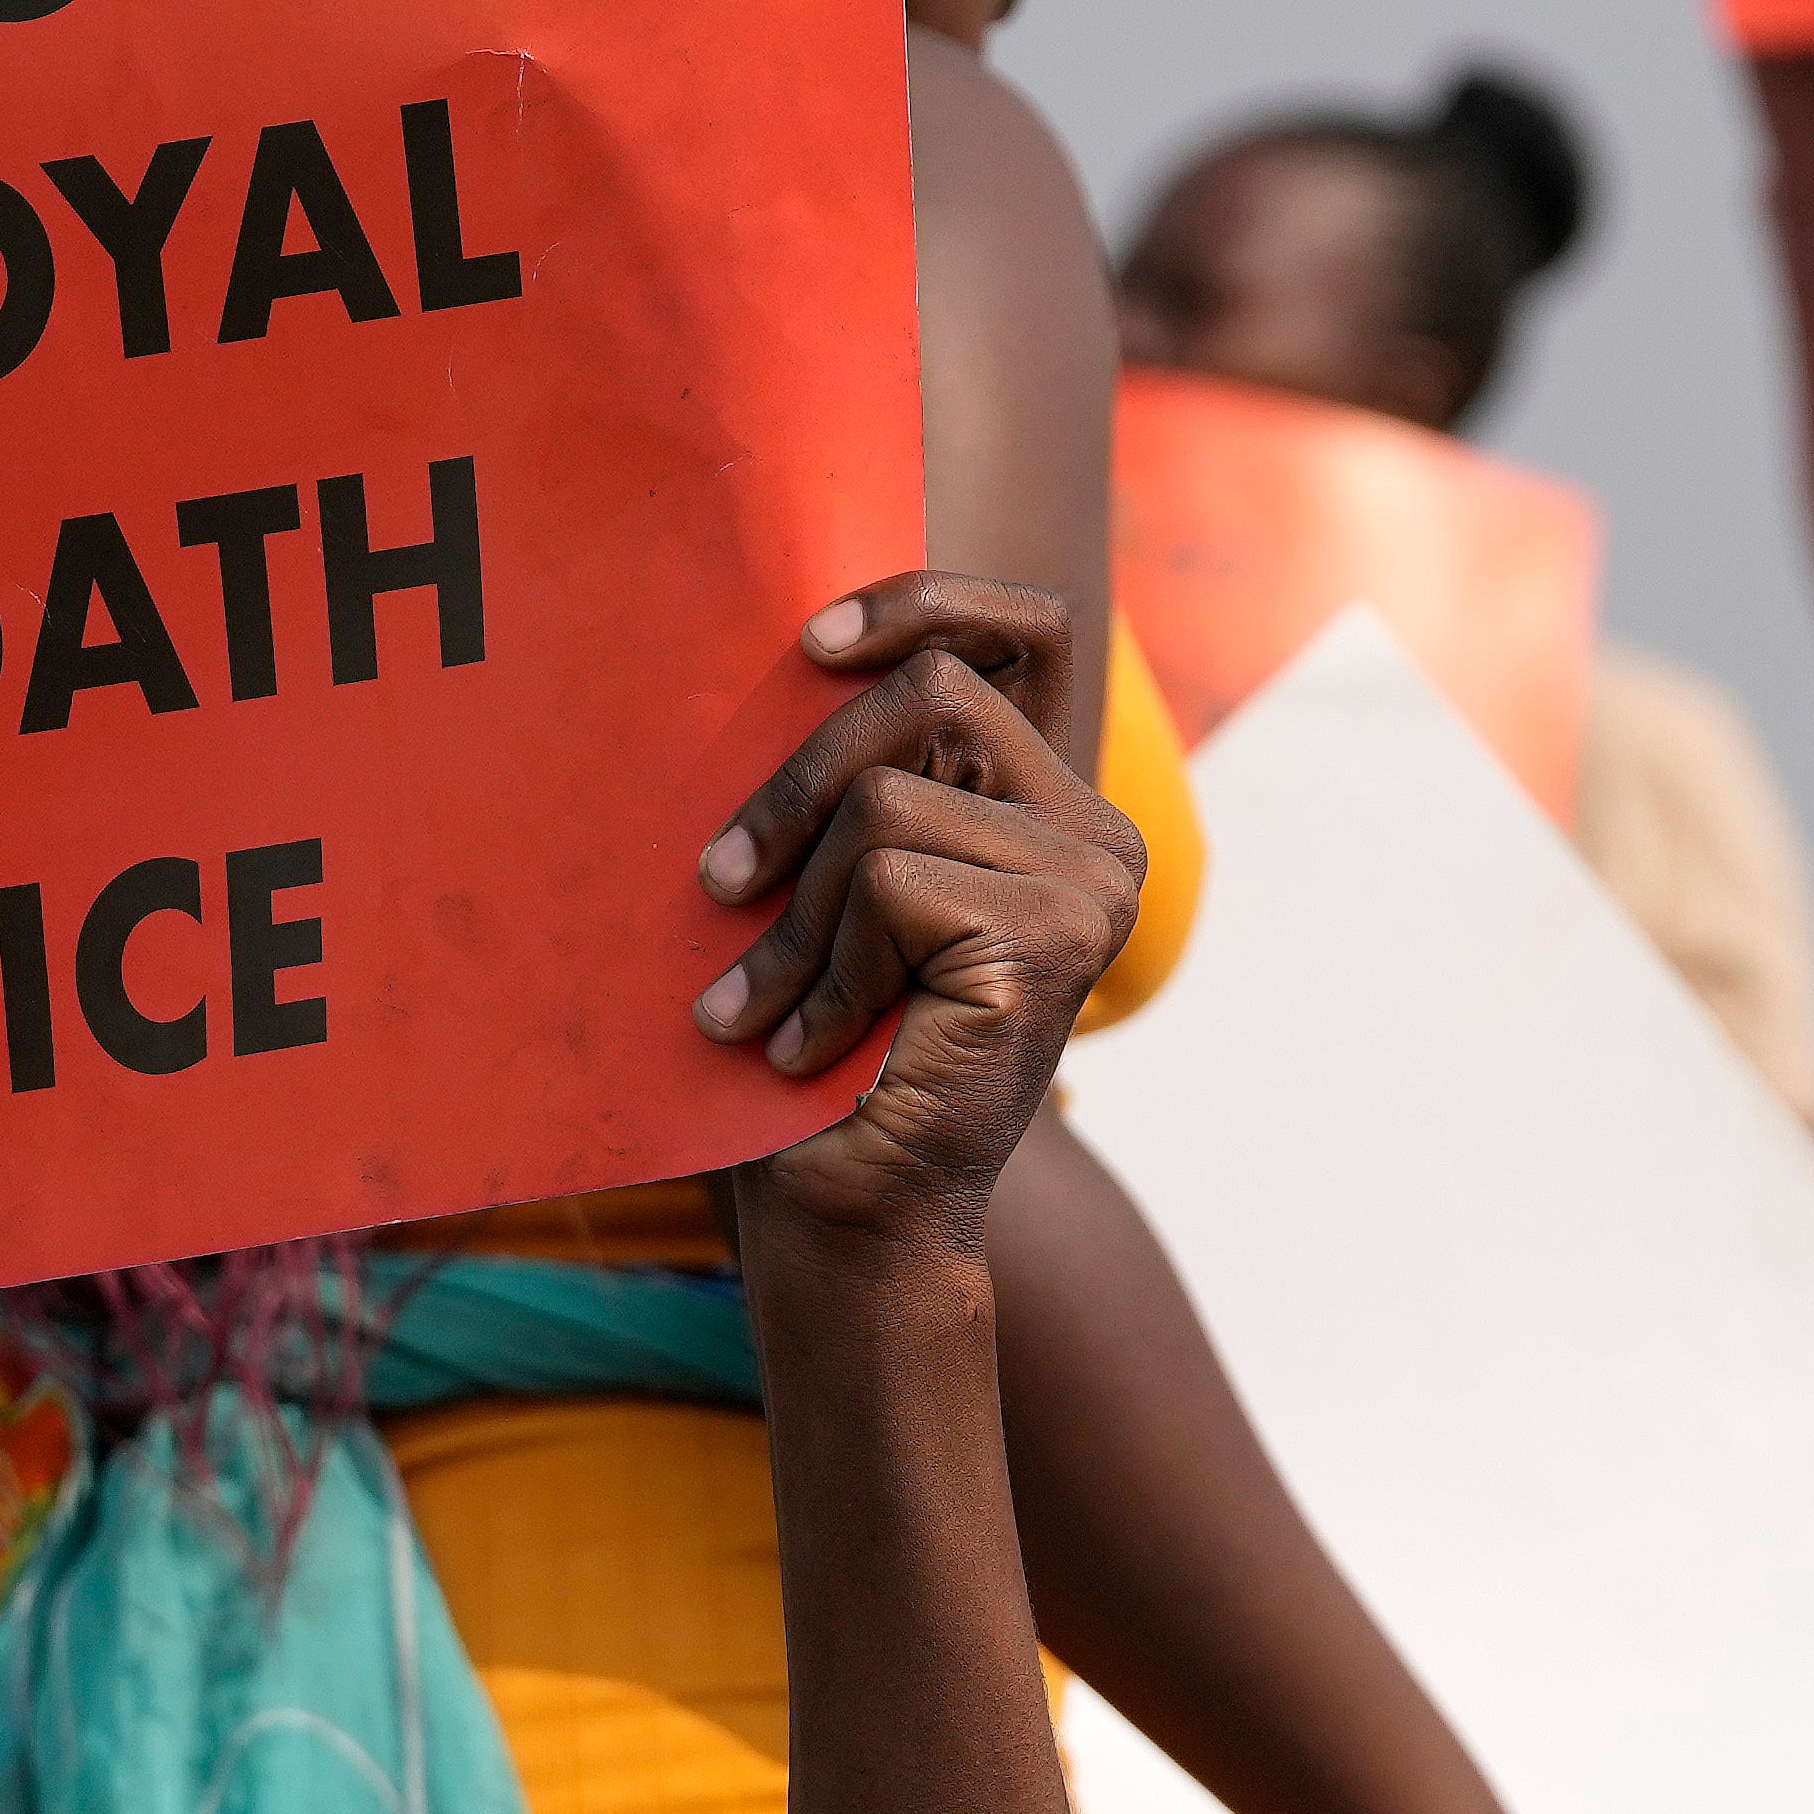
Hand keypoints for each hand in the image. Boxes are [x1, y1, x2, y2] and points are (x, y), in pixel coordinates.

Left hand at [699, 576, 1138, 1256]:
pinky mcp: (1050, 942)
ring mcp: (1088, 888)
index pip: (1028, 629)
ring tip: (756, 1004)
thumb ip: (856, 768)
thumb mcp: (838, 878)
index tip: (809, 646)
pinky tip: (809, 1047)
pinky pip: (887, 881)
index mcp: (1053, 804)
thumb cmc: (823, 1047)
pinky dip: (819, 968)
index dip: (923, 600)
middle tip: (716, 886)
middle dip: (793, 783)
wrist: (852, 1213)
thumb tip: (787, 642)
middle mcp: (1097, 836)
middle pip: (930, 692)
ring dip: (792, 914)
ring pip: (885, 799)